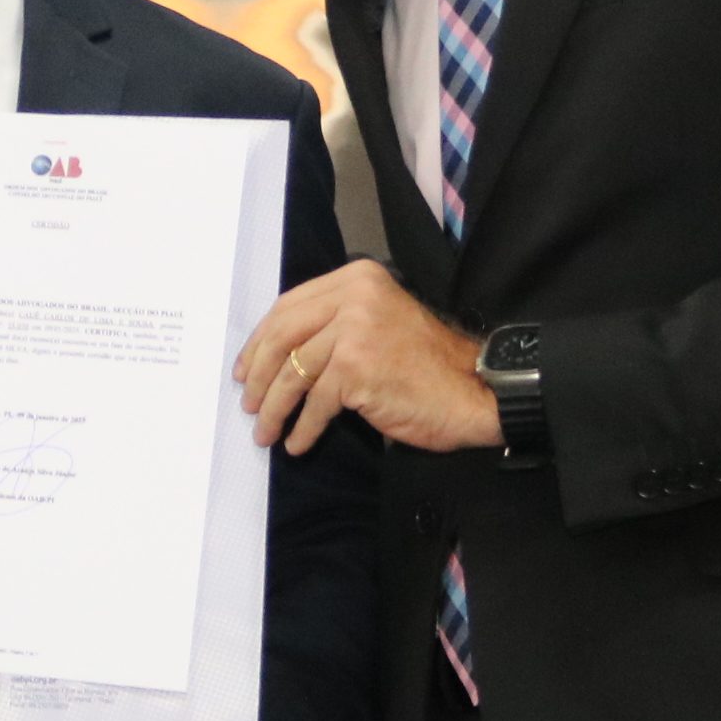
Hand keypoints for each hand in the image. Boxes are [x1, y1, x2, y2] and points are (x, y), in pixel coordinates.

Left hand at [233, 260, 501, 455]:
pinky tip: (297, 442)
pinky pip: (316, 403)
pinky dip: (303, 428)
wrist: (474, 387)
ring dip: (275, 408)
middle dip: (259, 375)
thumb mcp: (378, 319)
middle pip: (283, 336)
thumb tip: (277, 351)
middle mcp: (354, 297)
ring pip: (294, 373)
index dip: (260, 341)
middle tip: (249, 403)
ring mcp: (354, 331)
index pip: (289, 306)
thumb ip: (335, 321)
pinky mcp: (356, 369)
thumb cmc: (428, 362)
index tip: (246, 368)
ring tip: (265, 431)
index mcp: (357, 278)